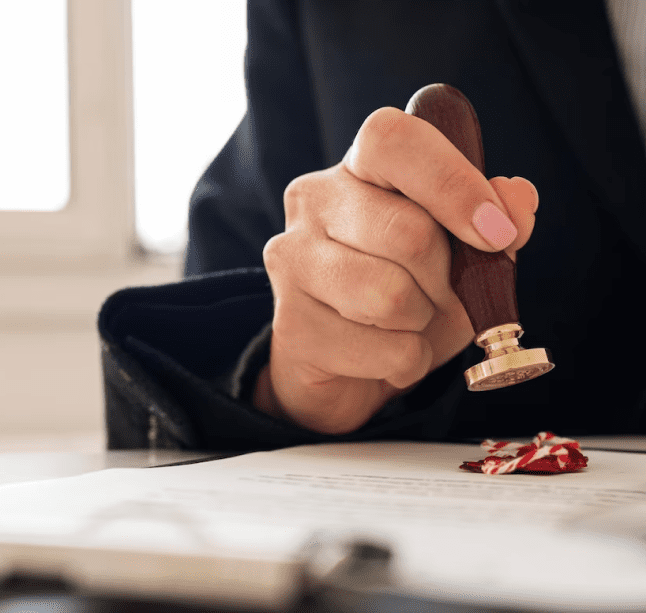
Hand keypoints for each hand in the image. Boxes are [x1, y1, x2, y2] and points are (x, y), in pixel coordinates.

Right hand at [255, 107, 538, 433]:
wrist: (345, 365)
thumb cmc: (403, 300)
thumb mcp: (460, 259)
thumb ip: (493, 223)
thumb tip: (518, 199)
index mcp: (357, 170)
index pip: (394, 141)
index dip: (453, 182)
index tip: (496, 232)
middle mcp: (314, 202)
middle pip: (409, 234)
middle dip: (445, 281)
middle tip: (439, 295)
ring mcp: (291, 260)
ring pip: (391, 297)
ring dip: (421, 323)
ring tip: (404, 324)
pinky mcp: (290, 324)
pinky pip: (384, 350)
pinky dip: (406, 362)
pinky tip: (384, 354)